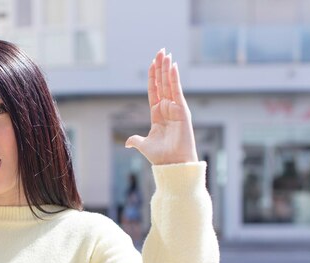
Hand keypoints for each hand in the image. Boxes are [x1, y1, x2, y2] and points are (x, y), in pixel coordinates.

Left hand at [125, 49, 197, 164]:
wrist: (172, 163)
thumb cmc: (160, 156)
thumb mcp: (144, 145)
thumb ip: (135, 140)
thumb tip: (127, 142)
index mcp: (157, 114)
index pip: (154, 90)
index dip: (153, 77)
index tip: (153, 63)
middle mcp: (167, 108)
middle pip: (163, 83)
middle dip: (161, 67)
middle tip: (161, 51)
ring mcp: (175, 108)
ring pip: (170, 84)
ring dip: (167, 68)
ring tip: (166, 53)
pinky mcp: (182, 110)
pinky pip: (177, 91)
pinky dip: (174, 78)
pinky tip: (172, 66)